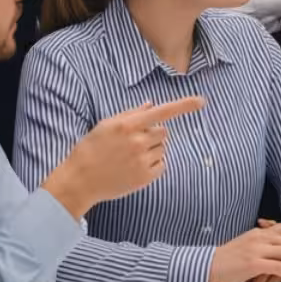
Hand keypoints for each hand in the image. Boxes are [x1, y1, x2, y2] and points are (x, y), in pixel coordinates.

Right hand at [43, 95, 204, 218]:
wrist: (79, 180)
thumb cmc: (91, 148)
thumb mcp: (107, 124)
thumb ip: (131, 113)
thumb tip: (152, 105)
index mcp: (128, 125)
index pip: (162, 112)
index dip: (184, 106)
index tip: (201, 101)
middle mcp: (138, 142)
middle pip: (163, 132)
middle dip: (153, 134)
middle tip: (132, 143)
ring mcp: (142, 161)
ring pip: (162, 148)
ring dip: (152, 150)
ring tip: (129, 156)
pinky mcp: (145, 177)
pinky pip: (162, 164)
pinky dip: (153, 164)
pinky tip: (133, 167)